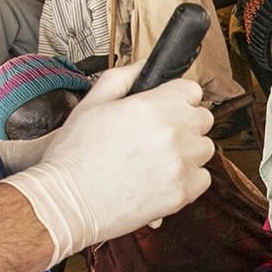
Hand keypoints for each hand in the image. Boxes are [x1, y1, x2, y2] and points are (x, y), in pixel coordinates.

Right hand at [4, 61, 215, 266]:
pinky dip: (187, 179)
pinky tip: (161, 179)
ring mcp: (180, 164)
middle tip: (158, 137)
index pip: (192, 90)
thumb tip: (143, 68)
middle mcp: (173, 132)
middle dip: (185, 124)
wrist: (66, 203)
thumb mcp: (91, 104)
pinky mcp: (182, 192)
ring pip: (205, 149)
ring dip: (188, 152)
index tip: (167, 109)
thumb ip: (122, 78)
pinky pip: (203, 178)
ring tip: (157, 160)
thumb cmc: (73, 155)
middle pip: (203, 118)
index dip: (178, 98)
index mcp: (153, 106)